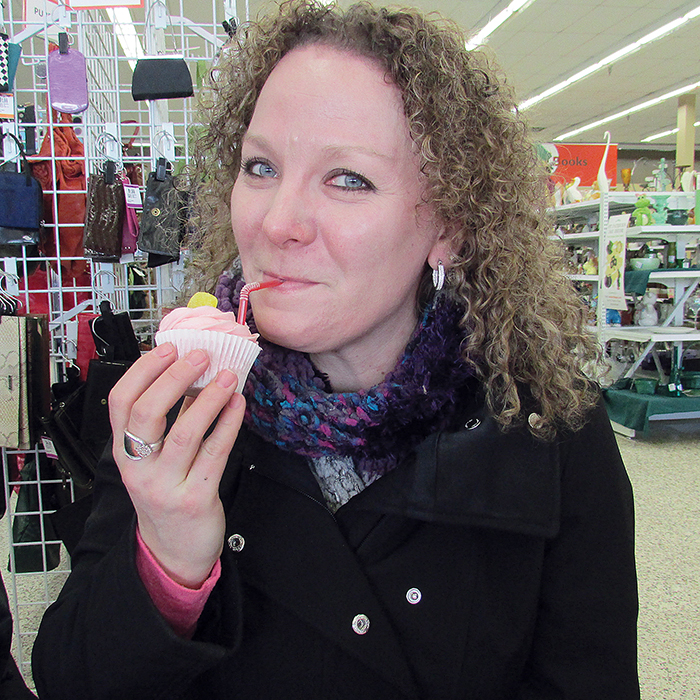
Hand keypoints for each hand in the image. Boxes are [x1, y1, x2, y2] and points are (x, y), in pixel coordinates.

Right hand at [109, 342, 245, 587]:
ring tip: (227, 376)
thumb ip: (169, 417)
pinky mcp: (195, 498)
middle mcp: (138, 468)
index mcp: (124, 450)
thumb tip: (192, 371)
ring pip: (185, 433)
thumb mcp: (155, 457)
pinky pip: (215, 453)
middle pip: (147, 414)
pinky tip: (238, 403)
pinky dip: (228, 424)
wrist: (174, 548)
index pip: (121, 402)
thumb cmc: (167, 492)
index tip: (168, 348)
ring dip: (208, 399)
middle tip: (200, 356)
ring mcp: (166, 485)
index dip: (143, 370)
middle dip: (174, 379)